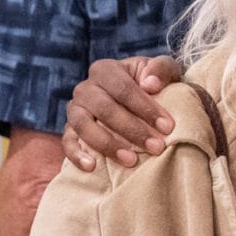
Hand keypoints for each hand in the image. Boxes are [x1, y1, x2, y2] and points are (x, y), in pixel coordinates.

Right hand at [64, 55, 181, 170]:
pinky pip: (67, 142)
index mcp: (106, 70)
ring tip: (131, 160)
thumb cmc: (154, 85)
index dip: (146, 108)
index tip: (167, 127)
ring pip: (83, 125)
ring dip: (107, 144)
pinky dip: (76, 154)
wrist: (142, 102)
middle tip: (156, 147)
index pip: (123, 88)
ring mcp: (75, 109)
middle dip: (132, 130)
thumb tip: (150, 84)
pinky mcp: (70, 130)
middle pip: (105, 108)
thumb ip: (162, 69)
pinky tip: (92, 166)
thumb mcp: (163, 71)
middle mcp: (86, 88)